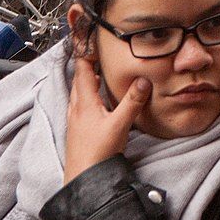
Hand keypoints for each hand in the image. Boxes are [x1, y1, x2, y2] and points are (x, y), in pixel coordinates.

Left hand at [64, 54, 148, 183]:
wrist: (83, 178)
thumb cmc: (97, 152)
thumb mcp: (119, 125)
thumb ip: (132, 102)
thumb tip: (144, 79)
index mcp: (84, 103)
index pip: (83, 71)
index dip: (86, 54)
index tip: (92, 40)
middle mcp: (76, 109)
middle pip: (79, 80)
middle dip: (88, 66)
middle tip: (99, 54)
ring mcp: (76, 120)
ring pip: (79, 93)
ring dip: (87, 81)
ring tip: (99, 74)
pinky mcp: (79, 130)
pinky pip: (81, 105)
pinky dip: (88, 96)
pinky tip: (97, 102)